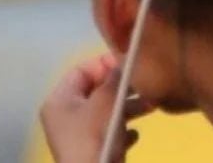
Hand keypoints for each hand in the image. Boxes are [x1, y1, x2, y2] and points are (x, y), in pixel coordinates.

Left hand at [38, 53, 152, 162]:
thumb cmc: (94, 136)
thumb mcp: (106, 100)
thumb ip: (115, 78)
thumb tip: (124, 61)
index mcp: (59, 100)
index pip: (81, 70)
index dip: (105, 64)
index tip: (130, 64)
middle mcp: (65, 116)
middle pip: (96, 91)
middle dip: (122, 87)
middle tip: (146, 84)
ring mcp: (77, 136)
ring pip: (105, 112)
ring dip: (129, 107)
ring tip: (152, 106)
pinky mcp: (90, 151)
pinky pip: (108, 133)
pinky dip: (122, 130)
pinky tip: (135, 135)